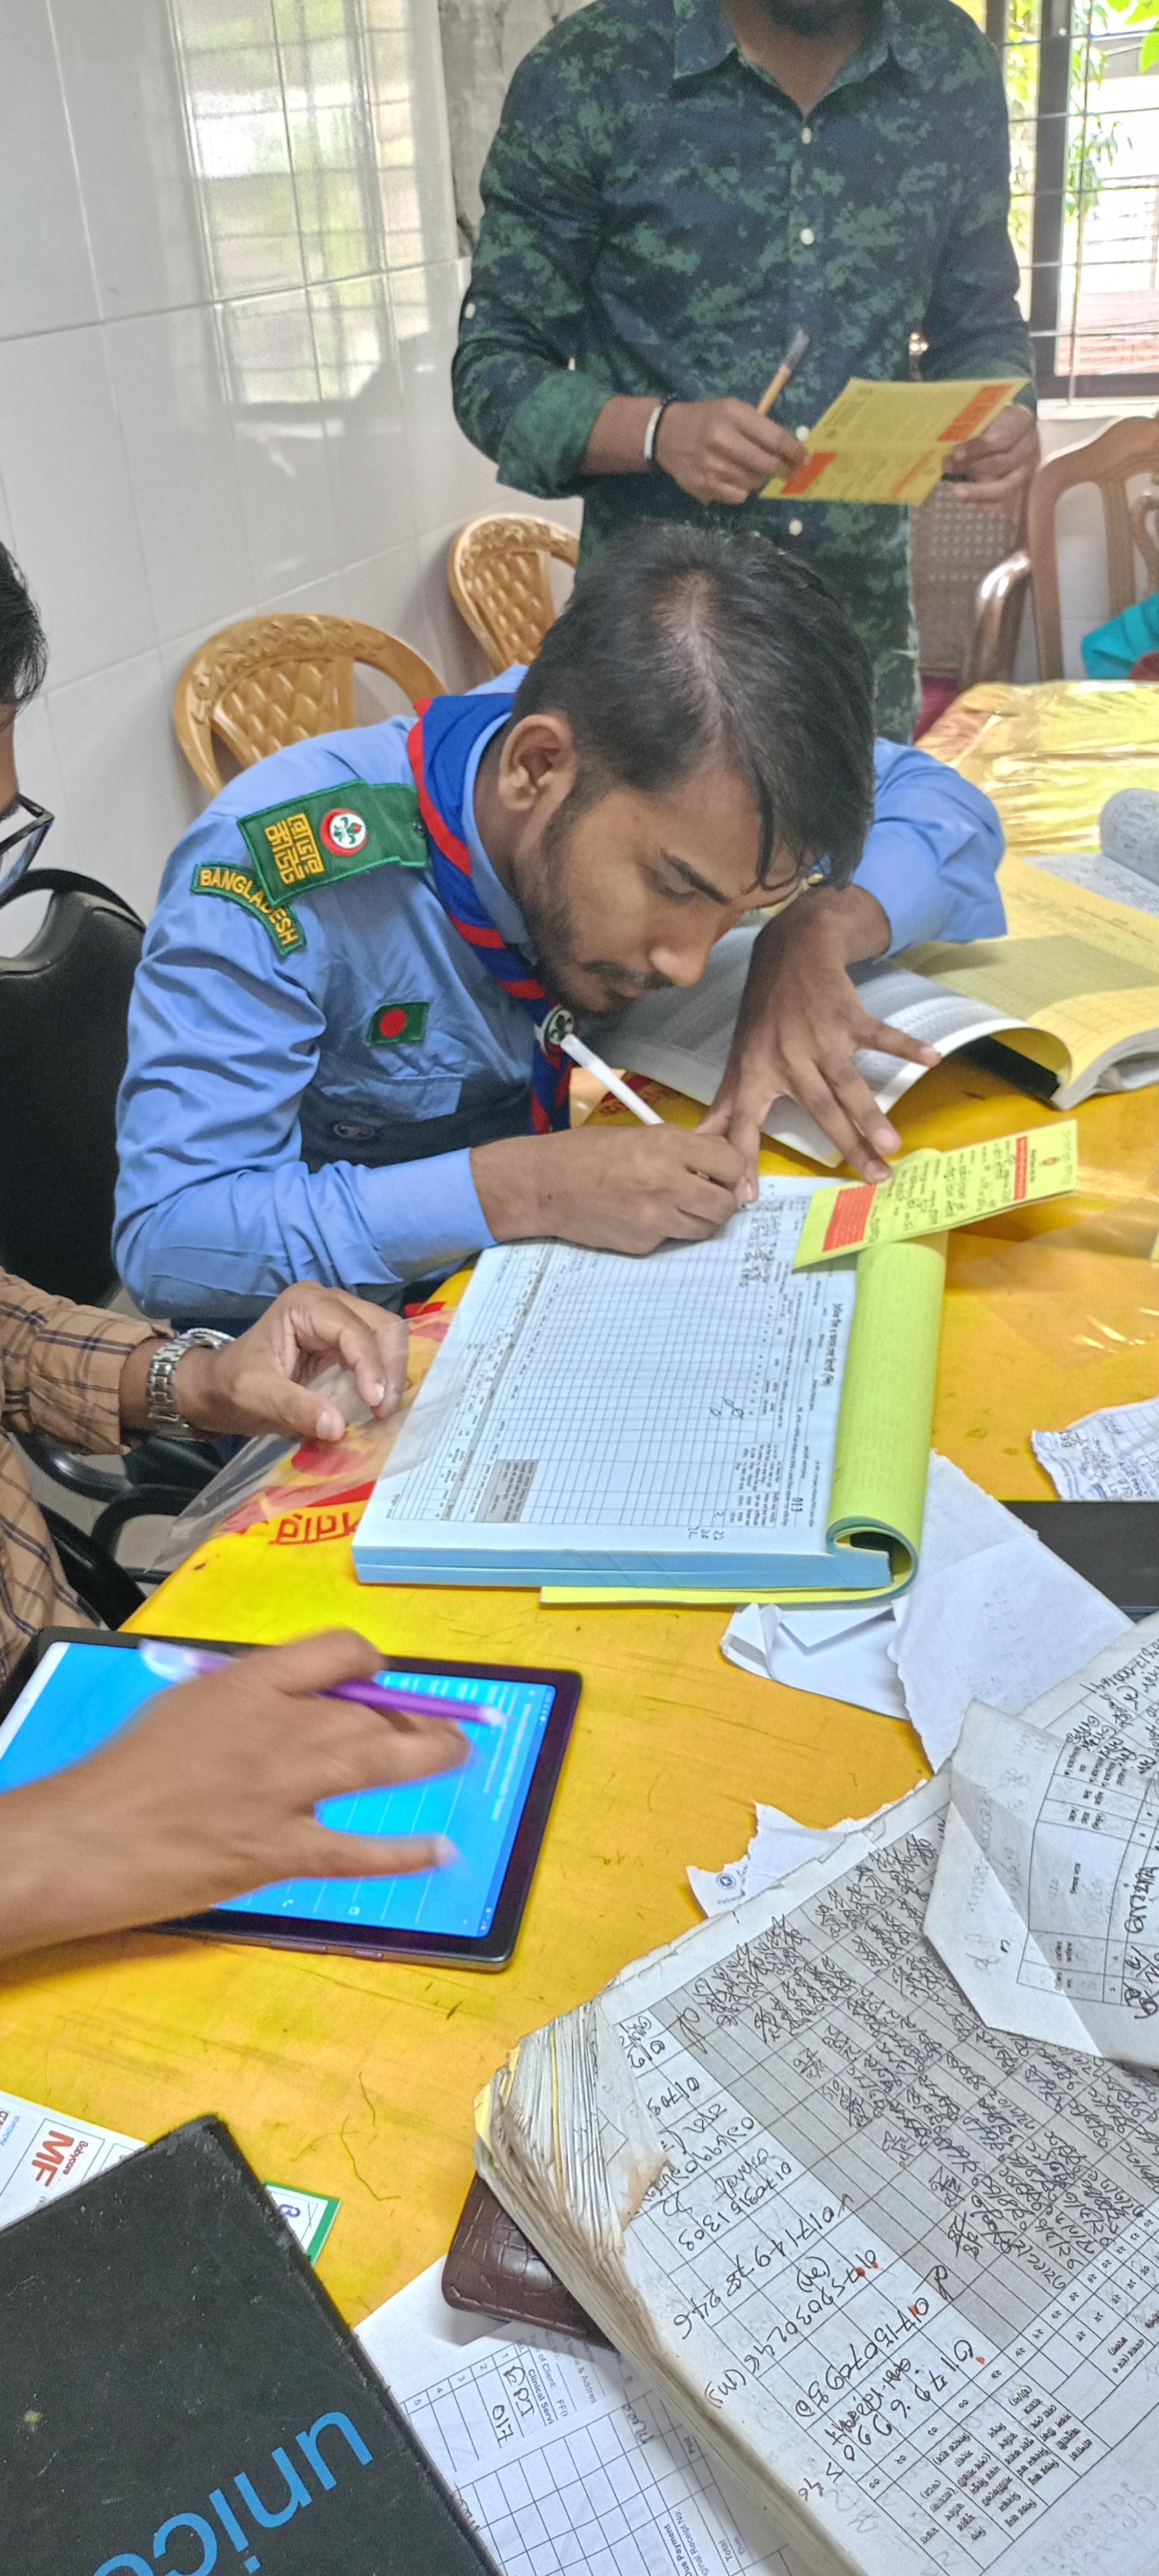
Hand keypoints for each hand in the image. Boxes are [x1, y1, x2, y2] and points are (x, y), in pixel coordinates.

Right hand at [0, 1630, 468, 1956]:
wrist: (88, 1840)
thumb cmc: (124, 1771)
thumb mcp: (185, 1705)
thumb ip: (245, 1699)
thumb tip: (292, 1702)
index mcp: (250, 1684)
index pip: (337, 1651)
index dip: (368, 1663)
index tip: (376, 1680)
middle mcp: (280, 1728)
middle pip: (371, 1712)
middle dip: (415, 1717)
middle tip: (442, 1726)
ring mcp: (286, 1791)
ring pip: (379, 1764)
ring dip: (432, 1756)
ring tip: (459, 1753)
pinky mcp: (282, 1851)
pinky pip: (358, 1850)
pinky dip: (405, 1852)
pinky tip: (441, 1848)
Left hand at [123, 1285, 408, 1444]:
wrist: (218, 1389)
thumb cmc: (233, 1388)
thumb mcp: (257, 1399)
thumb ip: (295, 1409)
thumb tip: (337, 1428)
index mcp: (303, 1305)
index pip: (353, 1330)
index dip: (371, 1366)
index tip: (377, 1406)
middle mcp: (327, 1302)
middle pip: (382, 1326)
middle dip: (391, 1368)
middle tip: (386, 1411)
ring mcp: (340, 1317)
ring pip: (388, 1336)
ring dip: (393, 1372)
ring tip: (384, 1410)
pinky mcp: (346, 1339)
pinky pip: (380, 1350)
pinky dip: (386, 1375)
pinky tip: (380, 1403)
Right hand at [472, 1123, 751, 1255]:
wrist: (545, 1185)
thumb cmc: (586, 1153)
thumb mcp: (640, 1134)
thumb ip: (682, 1147)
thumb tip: (719, 1160)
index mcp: (669, 1147)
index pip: (732, 1165)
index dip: (731, 1171)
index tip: (722, 1173)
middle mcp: (668, 1183)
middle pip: (725, 1205)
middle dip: (722, 1201)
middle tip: (706, 1194)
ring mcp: (656, 1219)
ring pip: (705, 1229)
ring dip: (699, 1219)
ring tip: (677, 1205)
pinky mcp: (643, 1244)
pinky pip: (672, 1240)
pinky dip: (665, 1230)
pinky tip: (641, 1216)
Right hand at [654, 400, 806, 504]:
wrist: (666, 434)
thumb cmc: (707, 420)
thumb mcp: (732, 410)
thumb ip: (760, 426)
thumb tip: (792, 452)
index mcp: (731, 416)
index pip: (774, 437)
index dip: (794, 451)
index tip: (804, 459)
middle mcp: (721, 440)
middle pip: (766, 464)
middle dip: (783, 469)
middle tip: (790, 472)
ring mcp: (711, 466)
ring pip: (754, 483)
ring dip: (758, 478)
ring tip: (749, 469)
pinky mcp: (703, 486)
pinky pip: (738, 496)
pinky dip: (741, 490)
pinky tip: (732, 478)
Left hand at [698, 890, 939, 1184]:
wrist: (791, 951)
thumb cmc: (764, 1015)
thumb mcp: (739, 1058)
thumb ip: (724, 1105)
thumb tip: (699, 1142)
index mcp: (757, 1073)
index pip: (744, 1122)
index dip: (742, 1157)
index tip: (747, 1196)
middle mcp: (788, 1059)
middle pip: (819, 1109)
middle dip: (845, 1144)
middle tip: (872, 1178)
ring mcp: (820, 1039)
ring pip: (848, 1084)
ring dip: (871, 1114)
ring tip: (892, 1145)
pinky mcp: (847, 1018)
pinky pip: (879, 1036)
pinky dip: (905, 1046)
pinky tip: (931, 1059)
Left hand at [942, 403, 1038, 509]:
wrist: (1016, 433)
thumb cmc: (996, 422)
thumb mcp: (988, 417)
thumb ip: (973, 431)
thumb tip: (950, 456)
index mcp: (1021, 423)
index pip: (1002, 438)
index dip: (978, 447)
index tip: (956, 453)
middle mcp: (1028, 449)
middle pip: (1002, 463)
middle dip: (973, 467)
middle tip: (949, 469)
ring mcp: (1027, 471)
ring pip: (1006, 486)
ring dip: (979, 491)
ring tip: (957, 492)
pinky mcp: (1021, 489)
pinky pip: (1006, 503)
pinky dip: (985, 506)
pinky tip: (968, 504)